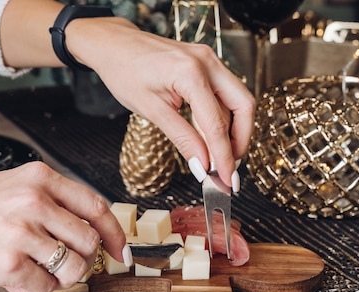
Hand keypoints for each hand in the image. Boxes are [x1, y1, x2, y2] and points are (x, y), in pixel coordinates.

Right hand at [0, 162, 127, 291]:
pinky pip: (45, 288)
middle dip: (83, 261)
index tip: (119, 251)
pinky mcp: (8, 263)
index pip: (97, 207)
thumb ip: (53, 200)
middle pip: (90, 242)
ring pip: (74, 268)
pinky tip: (15, 277)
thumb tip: (93, 228)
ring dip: (61, 277)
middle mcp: (33, 201)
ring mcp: (21, 231)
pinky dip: (35, 289)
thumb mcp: (13, 186)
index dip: (114, 234)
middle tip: (63, 264)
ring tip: (37, 270)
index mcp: (40, 177)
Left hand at [68, 19, 255, 187]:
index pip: (216, 123)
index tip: (226, 180)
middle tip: (229, 167)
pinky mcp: (207, 64)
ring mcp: (210, 60)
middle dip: (240, 140)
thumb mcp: (151, 111)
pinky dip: (223, 118)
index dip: (223, 156)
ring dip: (233, 130)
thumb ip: (182, 138)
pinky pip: (225, 94)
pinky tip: (211, 137)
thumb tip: (202, 165)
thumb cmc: (125, 72)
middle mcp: (207, 62)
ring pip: (237, 100)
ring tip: (219, 156)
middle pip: (243, 106)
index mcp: (191, 72)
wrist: (114, 46)